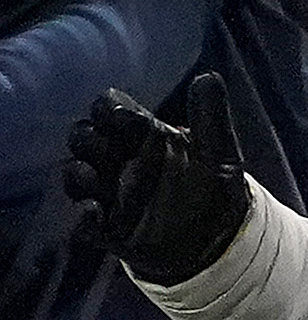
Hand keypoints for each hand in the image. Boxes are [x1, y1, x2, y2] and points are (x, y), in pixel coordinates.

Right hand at [64, 72, 250, 284]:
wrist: (218, 242)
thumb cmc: (215, 191)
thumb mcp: (220, 155)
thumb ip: (212, 119)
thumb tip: (208, 77)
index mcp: (144, 137)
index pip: (111, 110)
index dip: (112, 110)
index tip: (127, 118)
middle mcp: (120, 162)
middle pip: (84, 138)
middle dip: (89, 139)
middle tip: (108, 148)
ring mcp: (110, 195)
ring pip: (76, 176)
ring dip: (80, 175)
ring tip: (95, 178)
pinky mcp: (109, 229)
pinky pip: (83, 225)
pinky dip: (82, 220)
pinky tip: (93, 212)